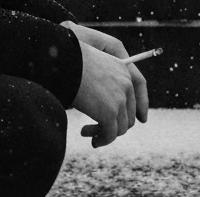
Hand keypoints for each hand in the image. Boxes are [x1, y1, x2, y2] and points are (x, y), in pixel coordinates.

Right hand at [63, 24, 148, 147]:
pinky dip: (100, 139)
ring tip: (85, 131)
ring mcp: (119, 100)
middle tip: (95, 129)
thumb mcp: (95, 68)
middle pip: (128, 116)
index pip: (135, 98)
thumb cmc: (72, 61)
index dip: (134, 114)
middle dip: (112, 126)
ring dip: (103, 133)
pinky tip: (84, 133)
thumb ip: (106, 83)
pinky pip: (109, 135)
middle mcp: (126, 85)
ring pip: (120, 129)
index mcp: (123, 71)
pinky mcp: (110, 113)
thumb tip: (104, 107)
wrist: (64, 60)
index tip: (125, 125)